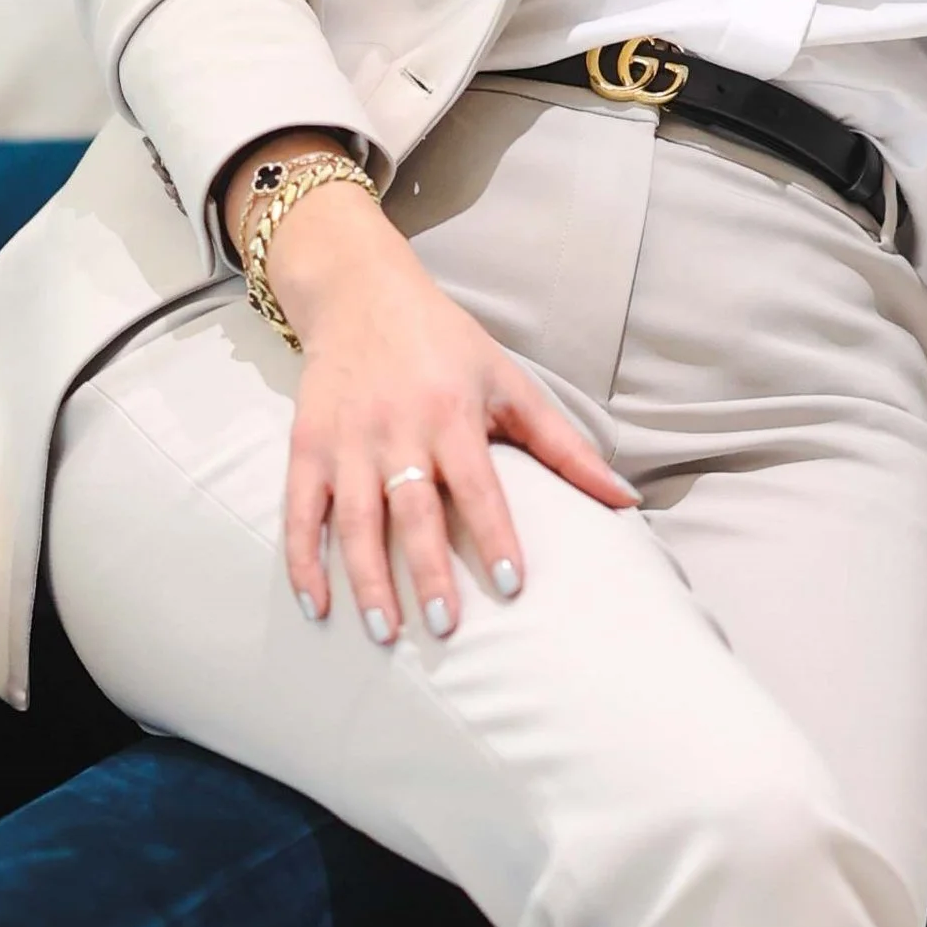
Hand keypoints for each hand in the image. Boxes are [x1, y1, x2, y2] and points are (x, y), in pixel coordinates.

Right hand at [237, 143, 639, 643]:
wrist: (360, 293)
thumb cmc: (446, 343)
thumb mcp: (509, 382)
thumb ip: (565, 446)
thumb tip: (626, 501)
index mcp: (452, 411)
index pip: (478, 484)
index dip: (495, 535)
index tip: (514, 586)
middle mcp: (397, 427)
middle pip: (412, 508)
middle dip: (428, 570)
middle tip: (447, 629)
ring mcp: (347, 440)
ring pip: (354, 519)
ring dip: (367, 578)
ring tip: (386, 633)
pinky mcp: (308, 445)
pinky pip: (300, 510)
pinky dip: (303, 559)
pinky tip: (316, 606)